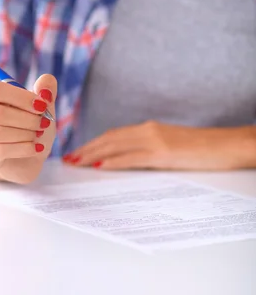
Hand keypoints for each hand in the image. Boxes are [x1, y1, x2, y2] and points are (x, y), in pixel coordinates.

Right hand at [0, 74, 56, 182]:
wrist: (29, 158)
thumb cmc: (32, 126)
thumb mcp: (43, 108)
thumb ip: (45, 91)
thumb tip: (46, 79)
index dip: (21, 97)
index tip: (42, 105)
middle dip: (27, 118)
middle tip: (44, 123)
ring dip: (25, 133)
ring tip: (38, 135)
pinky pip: (1, 150)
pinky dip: (24, 148)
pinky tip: (36, 148)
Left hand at [63, 121, 255, 170]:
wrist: (226, 145)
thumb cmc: (202, 149)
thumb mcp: (171, 146)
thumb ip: (150, 150)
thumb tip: (130, 161)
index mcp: (149, 128)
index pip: (114, 135)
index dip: (94, 142)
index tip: (78, 151)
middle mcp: (148, 130)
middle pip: (109, 138)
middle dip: (86, 148)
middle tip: (68, 159)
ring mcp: (154, 140)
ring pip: (115, 145)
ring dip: (92, 154)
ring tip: (76, 163)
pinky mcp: (162, 153)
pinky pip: (131, 157)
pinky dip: (112, 161)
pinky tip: (99, 166)